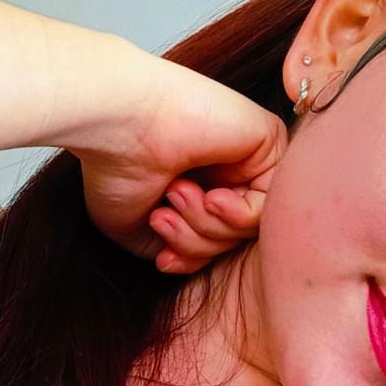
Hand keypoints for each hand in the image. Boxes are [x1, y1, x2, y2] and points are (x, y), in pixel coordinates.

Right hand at [59, 39, 288, 272]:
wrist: (116, 123)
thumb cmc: (116, 168)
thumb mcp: (144, 231)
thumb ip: (182, 248)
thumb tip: (203, 262)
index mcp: (201, 183)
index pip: (216, 242)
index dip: (192, 257)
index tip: (163, 256)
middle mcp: (229, 170)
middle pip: (233, 239)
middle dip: (196, 243)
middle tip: (161, 219)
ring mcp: (251, 157)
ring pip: (248, 228)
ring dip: (207, 227)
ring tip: (175, 197)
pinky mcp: (269, 141)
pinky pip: (266, 208)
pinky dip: (234, 215)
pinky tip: (208, 196)